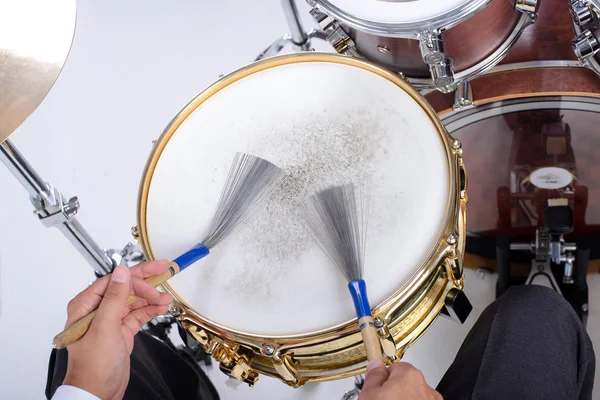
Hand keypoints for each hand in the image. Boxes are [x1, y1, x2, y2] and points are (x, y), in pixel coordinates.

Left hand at [62, 260, 172, 399]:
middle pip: (125, 288)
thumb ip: (114, 298)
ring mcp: (109, 321)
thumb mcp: (105, 327)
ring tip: (166, 298)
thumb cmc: (93, 367)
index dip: (137, 274)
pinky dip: (150, 310)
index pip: (115, 281)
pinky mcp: (120, 331)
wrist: (97, 393)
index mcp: (86, 305)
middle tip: (165, 274)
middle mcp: (97, 310)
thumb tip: (122, 272)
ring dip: (151, 298)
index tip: (155, 270)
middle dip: (146, 284)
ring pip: (134, 301)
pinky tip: (161, 307)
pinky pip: (138, 314)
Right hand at [359, 360, 442, 399]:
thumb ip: (374, 376)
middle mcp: (426, 389)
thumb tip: (376, 365)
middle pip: (406, 385)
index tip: (376, 388)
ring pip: (414, 399)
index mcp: (409, 375)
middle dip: (395, 393)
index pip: (395, 367)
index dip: (383, 379)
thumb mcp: (370, 395)